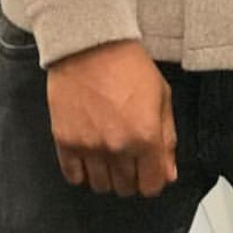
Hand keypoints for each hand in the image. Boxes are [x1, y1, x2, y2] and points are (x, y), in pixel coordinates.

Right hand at [47, 40, 177, 197]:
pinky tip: (89, 153)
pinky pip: (74, 176)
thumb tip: (168, 173)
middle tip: (129, 155)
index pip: (152, 185)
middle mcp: (117, 147)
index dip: (153, 178)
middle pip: (126, 188)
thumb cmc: (128, 64)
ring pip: (100, 186)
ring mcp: (89, 146)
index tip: (149, 169)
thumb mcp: (161, 95)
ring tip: (108, 152)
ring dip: (107, 175)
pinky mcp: (65, 141)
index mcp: (145, 136)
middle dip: (131, 176)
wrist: (91, 44)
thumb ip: (167, 139)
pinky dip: (82, 171)